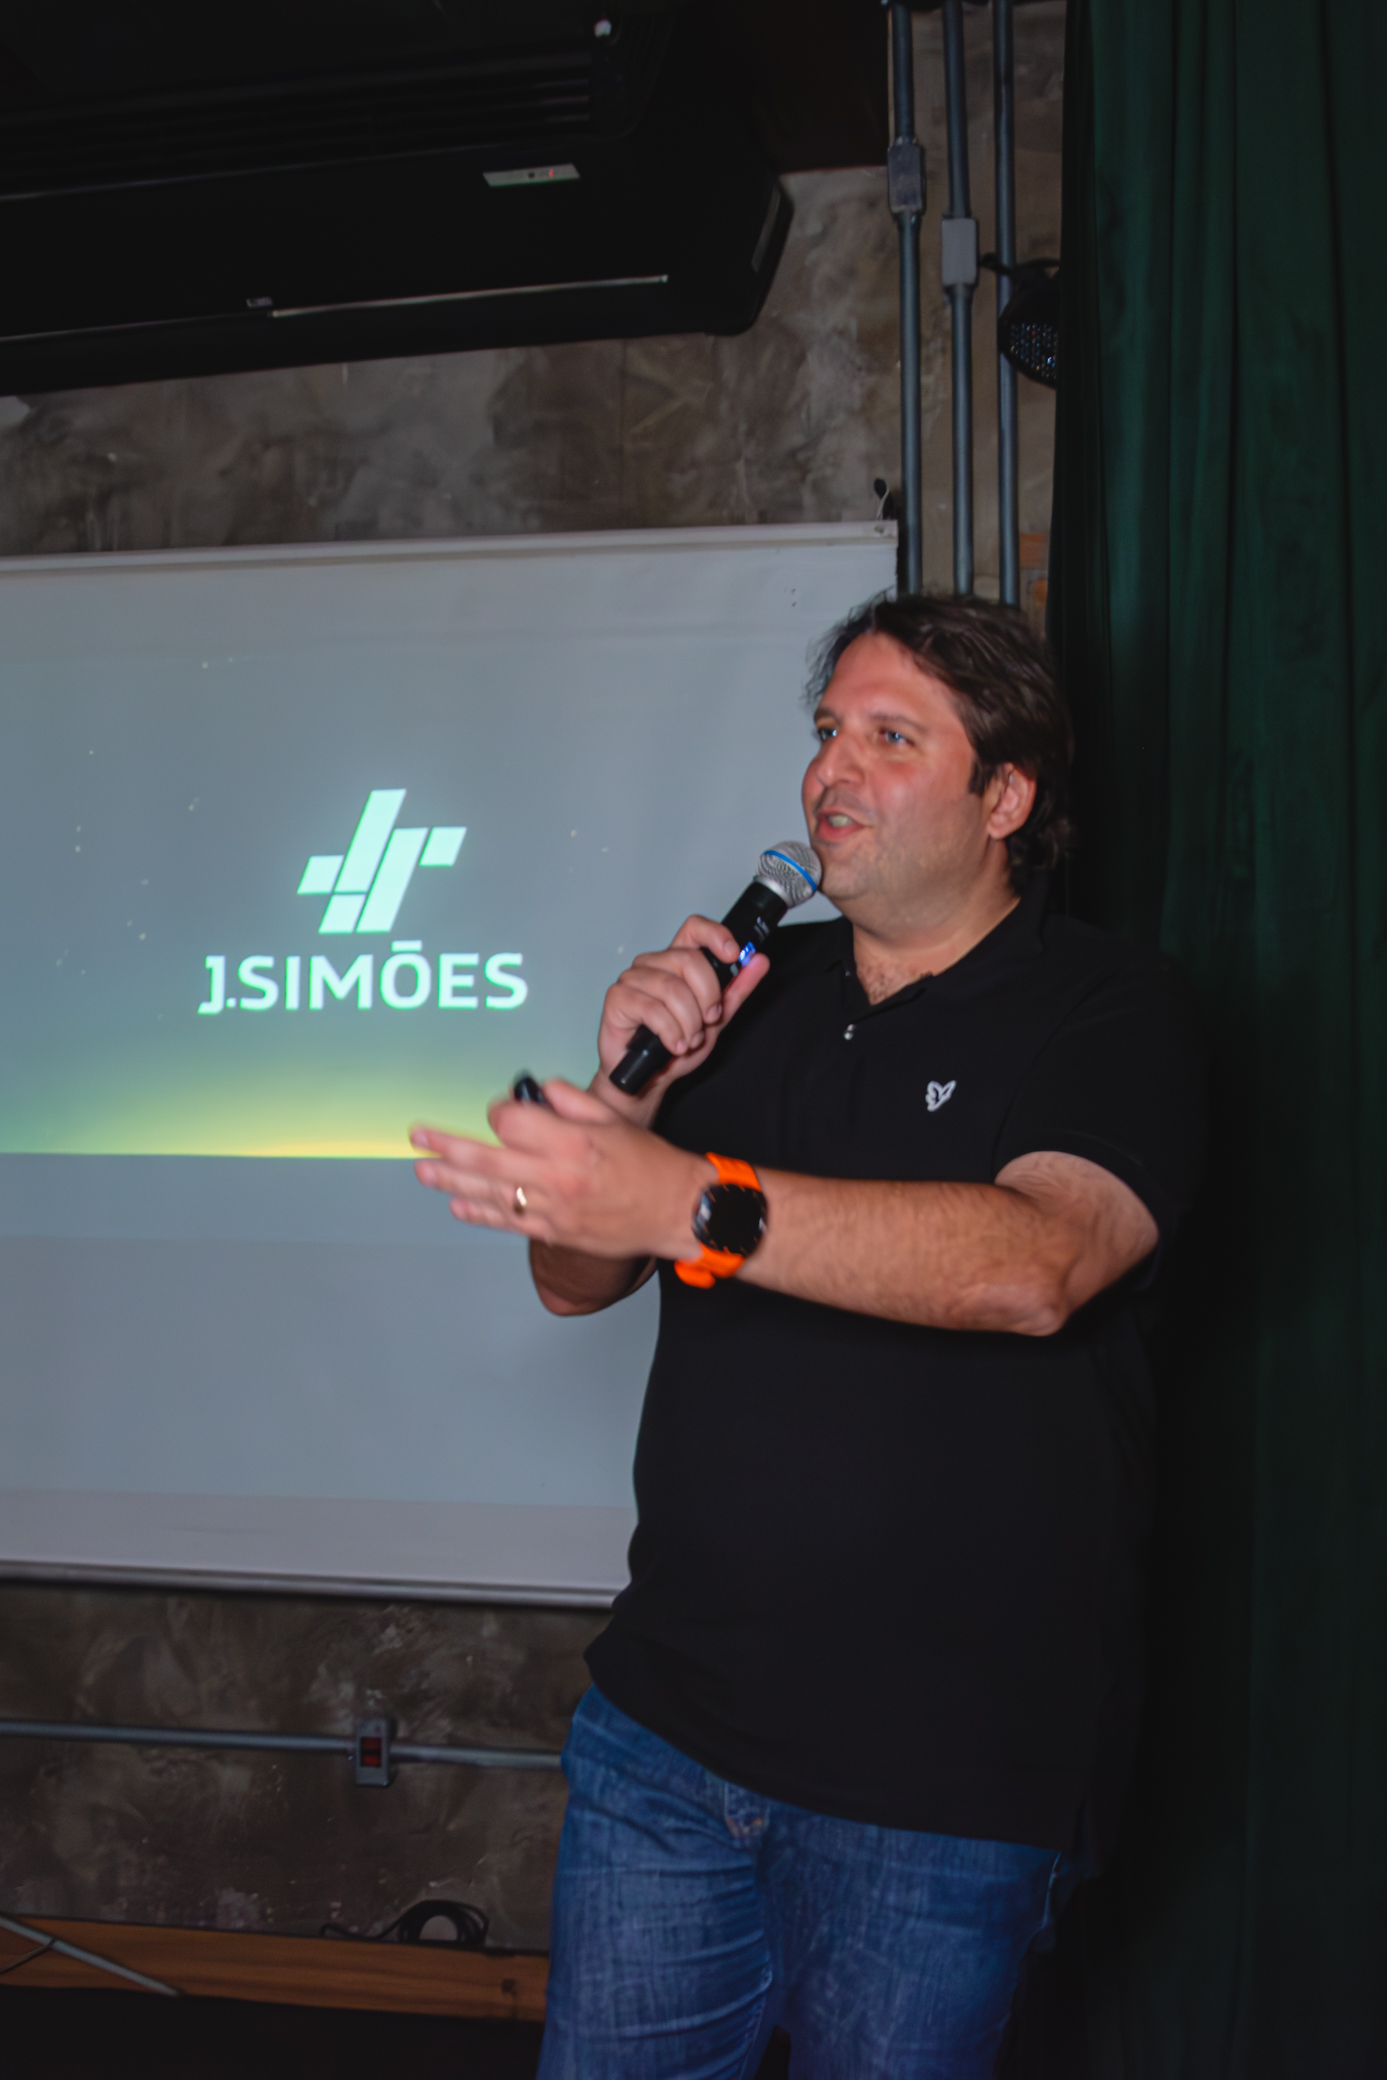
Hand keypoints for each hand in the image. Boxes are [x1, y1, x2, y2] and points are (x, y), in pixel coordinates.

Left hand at [412, 1078, 712, 1259]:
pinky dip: (480, 1213)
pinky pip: (509, 1221)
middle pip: (487, 1158)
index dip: (498, 1112)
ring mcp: (553, 1208)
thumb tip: (540, 1090)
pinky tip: (457, 1203)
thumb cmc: (652, 1164)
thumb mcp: (616, 1119)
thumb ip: (573, 1101)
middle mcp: (557, 1176)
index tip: (499, 1110)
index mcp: (573, 1142)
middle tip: (418, 1136)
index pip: (512, 1122)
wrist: (677, 1211)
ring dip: (451, 1180)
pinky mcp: (555, 1231)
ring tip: (423, 1170)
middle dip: (447, 1145)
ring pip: (490, 1192)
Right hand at [595, 914, 768, 1123]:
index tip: (734, 954)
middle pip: (688, 959)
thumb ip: (736, 990)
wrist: (648, 1079)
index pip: (694, 928)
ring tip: (687, 1040)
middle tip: (707, 1021)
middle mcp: (653, 964)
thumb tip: (759, 961)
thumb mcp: (716, 1020)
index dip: (716, 935)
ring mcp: (632, 978)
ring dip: (688, 1022)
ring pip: (672, 988)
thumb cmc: (675, 1047)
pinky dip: (670, 1032)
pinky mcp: (617, 997)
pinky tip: (672, 1045)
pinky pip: (652, 1008)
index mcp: (677, 961)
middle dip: (707, 996)